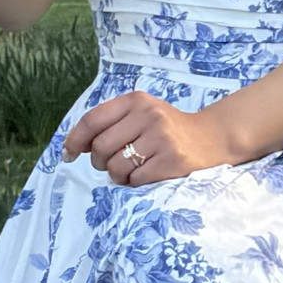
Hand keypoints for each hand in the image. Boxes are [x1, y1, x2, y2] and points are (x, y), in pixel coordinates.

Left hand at [62, 91, 244, 183]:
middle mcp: (149, 115)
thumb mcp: (142, 113)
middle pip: (101, 148)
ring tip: (133, 169)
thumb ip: (111, 123)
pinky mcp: (173, 161)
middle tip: (112, 163)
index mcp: (137, 101)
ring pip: (117, 167)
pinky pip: (136, 180)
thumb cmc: (169, 129)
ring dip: (119, 175)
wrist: (213, 137)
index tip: (69, 154)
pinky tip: (149, 173)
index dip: (75, 139)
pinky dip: (137, 182)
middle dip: (100, 162)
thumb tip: (71, 147)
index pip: (93, 120)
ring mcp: (162, 138)